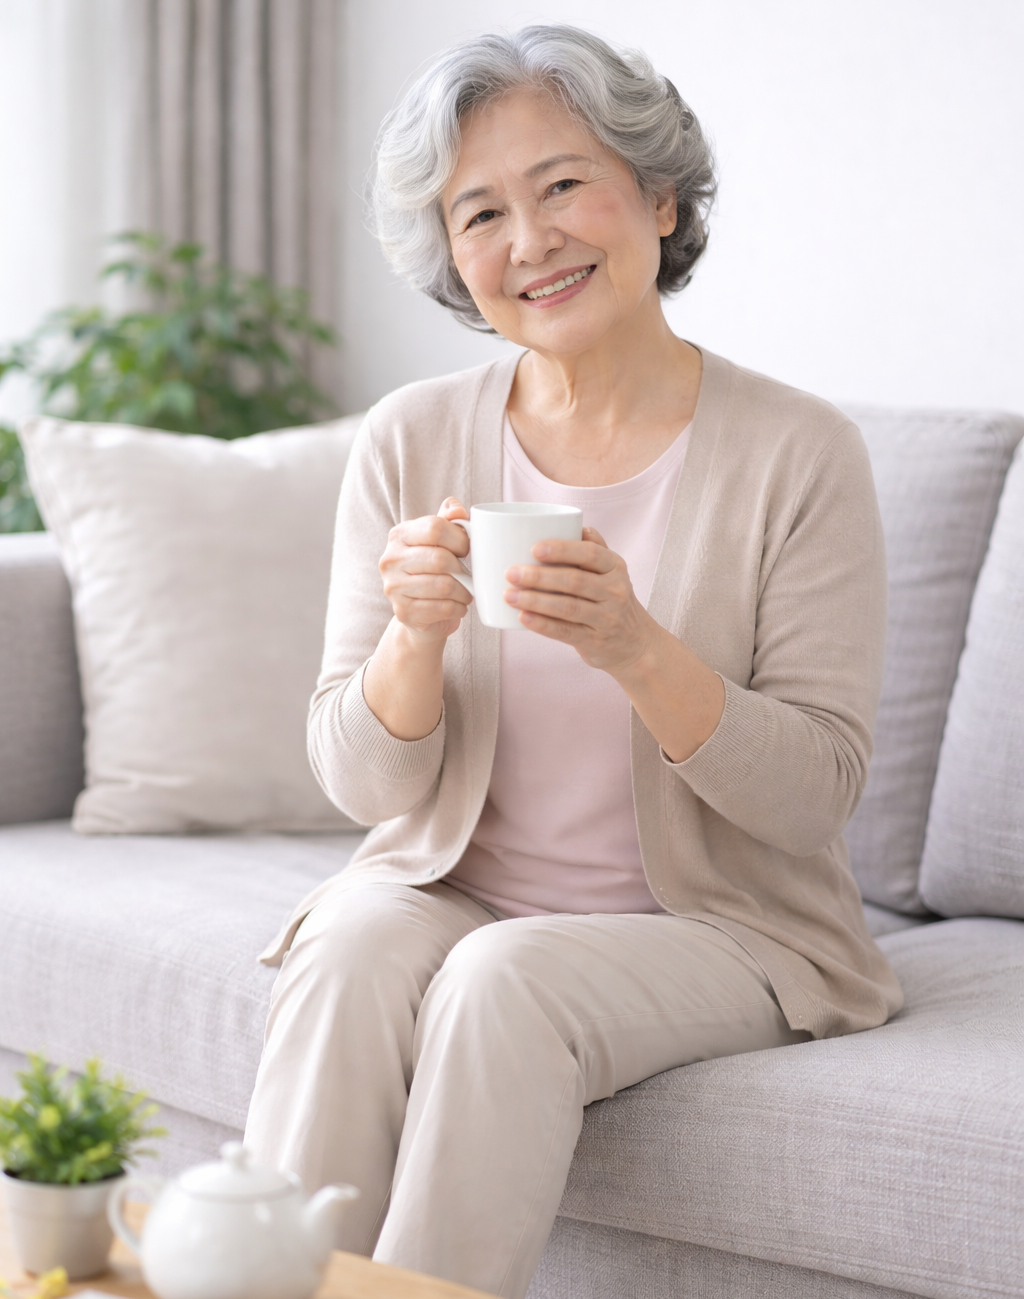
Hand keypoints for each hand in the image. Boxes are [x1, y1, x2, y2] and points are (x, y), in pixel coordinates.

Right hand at [378, 498, 472, 644]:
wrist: (419, 612)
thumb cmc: (433, 570)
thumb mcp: (439, 540)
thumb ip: (449, 519)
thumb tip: (456, 509)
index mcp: (399, 535)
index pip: (435, 528)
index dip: (460, 539)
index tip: (466, 550)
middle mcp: (390, 559)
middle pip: (440, 559)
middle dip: (462, 569)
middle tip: (468, 575)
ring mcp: (393, 587)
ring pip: (444, 586)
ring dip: (464, 591)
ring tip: (465, 591)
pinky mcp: (403, 612)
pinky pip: (443, 608)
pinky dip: (459, 608)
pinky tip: (458, 605)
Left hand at [504, 526, 655, 675]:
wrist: (635, 642)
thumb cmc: (612, 599)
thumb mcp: (612, 572)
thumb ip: (595, 549)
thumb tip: (577, 525)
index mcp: (615, 567)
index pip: (590, 554)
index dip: (562, 550)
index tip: (534, 548)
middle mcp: (614, 591)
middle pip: (574, 581)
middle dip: (539, 576)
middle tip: (511, 573)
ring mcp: (605, 618)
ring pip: (567, 607)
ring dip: (535, 601)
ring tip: (509, 595)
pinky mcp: (594, 641)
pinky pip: (565, 632)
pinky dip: (542, 625)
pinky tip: (523, 618)